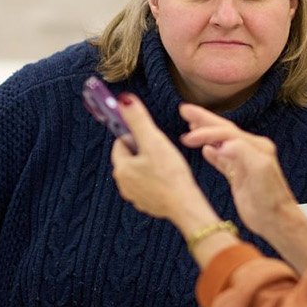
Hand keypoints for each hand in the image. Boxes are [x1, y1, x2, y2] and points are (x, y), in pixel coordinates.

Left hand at [109, 95, 214, 228]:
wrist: (185, 205)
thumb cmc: (170, 174)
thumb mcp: (153, 140)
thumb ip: (137, 119)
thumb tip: (123, 101)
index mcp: (121, 168)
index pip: (121, 142)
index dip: (136, 136)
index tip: (151, 138)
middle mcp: (123, 184)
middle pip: (130, 157)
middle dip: (144, 151)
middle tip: (162, 152)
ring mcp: (135, 196)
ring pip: (140, 171)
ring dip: (151, 166)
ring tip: (168, 166)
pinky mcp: (148, 205)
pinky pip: (149, 185)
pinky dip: (157, 180)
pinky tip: (170, 179)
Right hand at [178, 104, 299, 239]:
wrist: (276, 219)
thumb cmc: (270, 197)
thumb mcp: (259, 169)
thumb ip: (241, 151)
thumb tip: (219, 145)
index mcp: (256, 145)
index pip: (226, 132)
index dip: (206, 131)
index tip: (188, 136)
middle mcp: (250, 150)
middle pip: (222, 130)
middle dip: (203, 120)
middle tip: (184, 110)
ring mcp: (244, 163)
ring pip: (220, 142)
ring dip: (205, 133)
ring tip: (190, 124)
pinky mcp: (238, 176)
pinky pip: (222, 160)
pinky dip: (212, 153)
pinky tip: (203, 150)